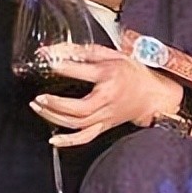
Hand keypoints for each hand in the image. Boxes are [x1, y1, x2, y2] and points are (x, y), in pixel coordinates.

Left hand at [30, 42, 182, 146]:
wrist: (152, 94)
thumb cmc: (133, 73)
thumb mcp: (111, 54)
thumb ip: (83, 52)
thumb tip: (56, 51)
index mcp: (109, 77)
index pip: (82, 72)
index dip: (61, 68)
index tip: (47, 64)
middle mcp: (107, 99)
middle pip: (78, 108)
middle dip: (55, 104)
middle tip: (39, 97)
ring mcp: (105, 116)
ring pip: (77, 123)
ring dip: (54, 117)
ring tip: (39, 108)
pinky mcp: (104, 126)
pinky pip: (85, 137)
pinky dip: (68, 141)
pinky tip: (54, 140)